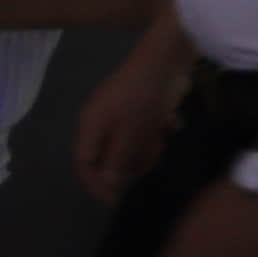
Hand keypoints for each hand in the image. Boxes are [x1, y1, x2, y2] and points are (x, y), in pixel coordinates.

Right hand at [74, 39, 190, 201]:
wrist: (167, 56)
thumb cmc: (144, 96)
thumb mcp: (132, 131)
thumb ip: (120, 158)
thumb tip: (109, 182)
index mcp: (92, 125)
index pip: (85, 162)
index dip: (97, 183)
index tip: (117, 200)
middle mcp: (103, 119)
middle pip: (110, 154)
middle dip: (131, 162)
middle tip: (152, 162)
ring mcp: (123, 111)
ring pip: (131, 143)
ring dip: (148, 148)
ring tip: (163, 141)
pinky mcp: (143, 104)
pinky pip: (147, 127)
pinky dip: (159, 131)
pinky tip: (172, 124)